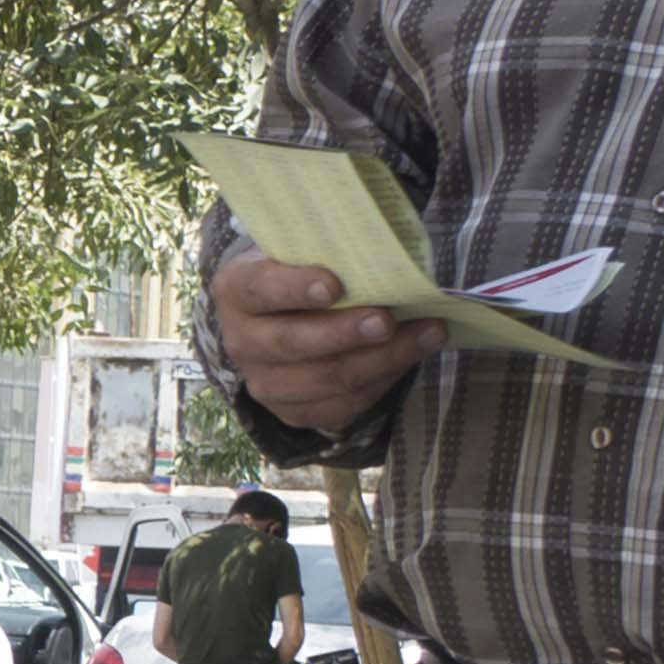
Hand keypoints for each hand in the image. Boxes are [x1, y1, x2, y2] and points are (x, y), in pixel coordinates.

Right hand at [209, 251, 440, 433]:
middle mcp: (242, 342)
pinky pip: (342, 406)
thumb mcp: (301, 251)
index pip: (261, 289)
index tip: (335, 284)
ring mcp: (264, 383)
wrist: (280, 317)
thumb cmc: (300, 272)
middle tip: (386, 320)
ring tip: (427, 333)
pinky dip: (383, 381)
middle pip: (293, 343)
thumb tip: (386, 256)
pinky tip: (411, 356)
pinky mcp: (293, 412)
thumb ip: (329, 252)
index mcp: (236, 290)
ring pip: (326, 380)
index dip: (295, 288)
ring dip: (383, 358)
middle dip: (345, 333)